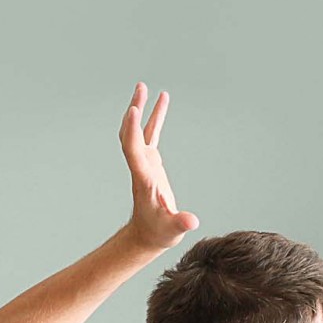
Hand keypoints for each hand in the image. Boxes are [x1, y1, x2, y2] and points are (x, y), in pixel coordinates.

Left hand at [119, 83, 198, 252]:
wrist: (148, 235)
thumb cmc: (160, 233)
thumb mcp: (172, 230)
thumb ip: (181, 223)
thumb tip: (192, 221)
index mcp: (143, 178)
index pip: (133, 149)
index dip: (132, 130)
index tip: (133, 110)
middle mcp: (140, 166)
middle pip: (130, 133)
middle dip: (134, 111)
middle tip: (139, 89)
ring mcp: (145, 162)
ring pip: (139, 130)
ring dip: (141, 108)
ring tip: (146, 87)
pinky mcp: (151, 162)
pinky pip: (151, 135)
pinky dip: (155, 118)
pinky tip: (162, 101)